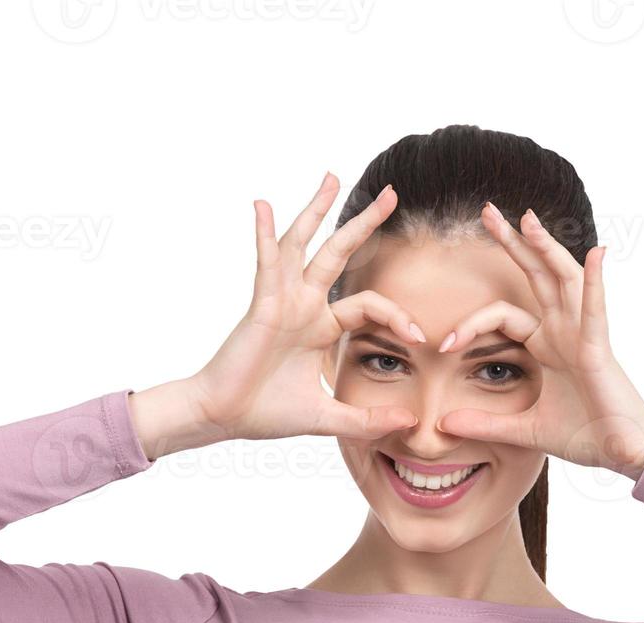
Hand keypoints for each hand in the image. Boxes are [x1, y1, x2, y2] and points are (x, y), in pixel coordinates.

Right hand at [182, 173, 426, 444]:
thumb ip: (366, 421)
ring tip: (332, 177)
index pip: (368, 304)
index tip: (420, 337)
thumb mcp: (329, 417)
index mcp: (320, 326)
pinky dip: (263, 234)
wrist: (223, 417)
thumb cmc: (266, 413)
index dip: (397, 316)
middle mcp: (302, 305)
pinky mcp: (261, 305)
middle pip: (338, 254)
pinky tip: (261, 206)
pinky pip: (266, 263)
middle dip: (364, 223)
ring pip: (302, 244)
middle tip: (391, 194)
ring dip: (316, 210)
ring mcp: (281, 300)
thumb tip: (408, 424)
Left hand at [435, 204, 643, 480]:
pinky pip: (596, 310)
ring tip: (529, 218)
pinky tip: (594, 254)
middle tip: (487, 211)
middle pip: (535, 276)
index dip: (470, 325)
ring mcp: (583, 335)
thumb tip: (443, 425)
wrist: (621, 452)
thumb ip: (485, 423)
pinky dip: (595, 282)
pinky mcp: (599, 349)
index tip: (443, 345)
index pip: (502, 315)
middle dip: (512, 243)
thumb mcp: (523, 429)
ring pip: (563, 280)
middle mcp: (564, 331)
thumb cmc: (585, 435)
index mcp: (547, 344)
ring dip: (547, 248)